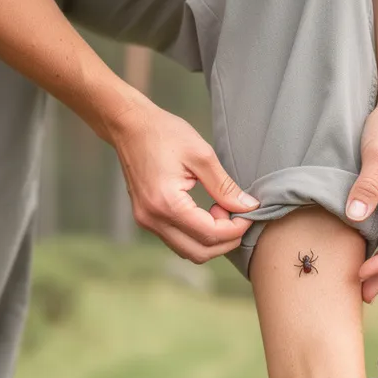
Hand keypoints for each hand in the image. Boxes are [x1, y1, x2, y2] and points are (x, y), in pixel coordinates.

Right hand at [110, 100, 258, 262]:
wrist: (129, 125)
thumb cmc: (163, 133)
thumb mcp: (202, 155)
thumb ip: (225, 186)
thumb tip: (248, 207)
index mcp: (167, 204)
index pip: (209, 235)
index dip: (235, 229)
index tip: (248, 213)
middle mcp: (153, 219)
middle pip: (199, 253)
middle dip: (225, 240)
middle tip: (237, 215)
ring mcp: (146, 221)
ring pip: (187, 251)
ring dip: (211, 239)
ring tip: (219, 210)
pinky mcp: (146, 218)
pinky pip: (176, 240)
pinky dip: (196, 234)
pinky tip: (205, 212)